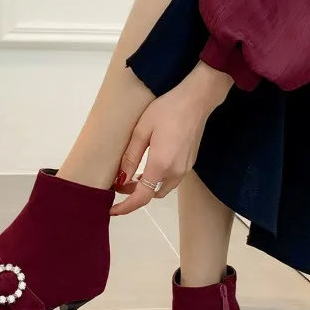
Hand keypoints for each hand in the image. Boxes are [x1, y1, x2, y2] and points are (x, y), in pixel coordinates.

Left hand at [110, 63, 232, 214]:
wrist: (197, 99)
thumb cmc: (168, 109)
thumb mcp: (142, 130)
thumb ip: (131, 157)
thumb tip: (121, 179)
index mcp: (161, 165)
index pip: (141, 197)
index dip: (125, 207)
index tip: (112, 210)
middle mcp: (175, 171)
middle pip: (153, 195)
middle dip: (135, 195)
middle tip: (120, 185)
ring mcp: (185, 168)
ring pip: (163, 188)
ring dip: (148, 187)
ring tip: (133, 176)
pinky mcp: (190, 162)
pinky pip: (172, 179)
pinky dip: (159, 179)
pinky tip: (150, 165)